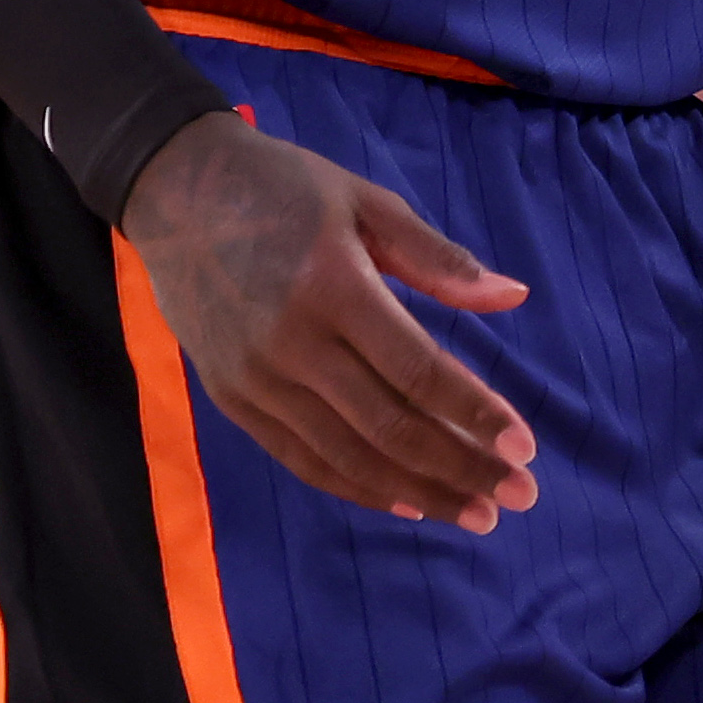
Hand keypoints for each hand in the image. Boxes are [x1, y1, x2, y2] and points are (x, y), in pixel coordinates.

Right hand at [119, 114, 541, 532]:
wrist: (176, 190)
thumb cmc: (284, 188)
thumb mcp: (366, 203)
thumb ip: (438, 260)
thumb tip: (513, 296)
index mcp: (332, 284)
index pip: (417, 370)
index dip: (475, 414)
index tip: (525, 447)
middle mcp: (292, 342)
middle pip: (390, 427)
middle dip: (463, 468)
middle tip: (519, 497)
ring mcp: (256, 377)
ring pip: (349, 456)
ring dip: (420, 492)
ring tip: (475, 514)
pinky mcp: (232, 398)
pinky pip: (302, 459)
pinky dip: (358, 488)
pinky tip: (407, 503)